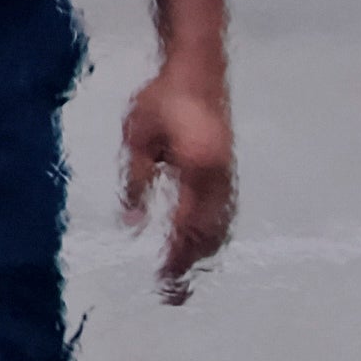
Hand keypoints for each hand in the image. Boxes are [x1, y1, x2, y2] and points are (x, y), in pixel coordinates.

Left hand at [119, 66, 237, 301]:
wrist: (199, 65)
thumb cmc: (161, 96)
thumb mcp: (137, 136)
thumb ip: (136, 181)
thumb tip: (132, 224)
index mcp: (197, 169)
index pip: (186, 226)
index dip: (175, 257)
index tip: (160, 280)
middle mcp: (219, 177)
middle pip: (210, 235)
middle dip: (191, 266)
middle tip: (171, 294)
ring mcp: (229, 174)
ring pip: (222, 227)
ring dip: (203, 254)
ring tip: (183, 276)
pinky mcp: (229, 170)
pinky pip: (226, 213)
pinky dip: (213, 235)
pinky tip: (198, 246)